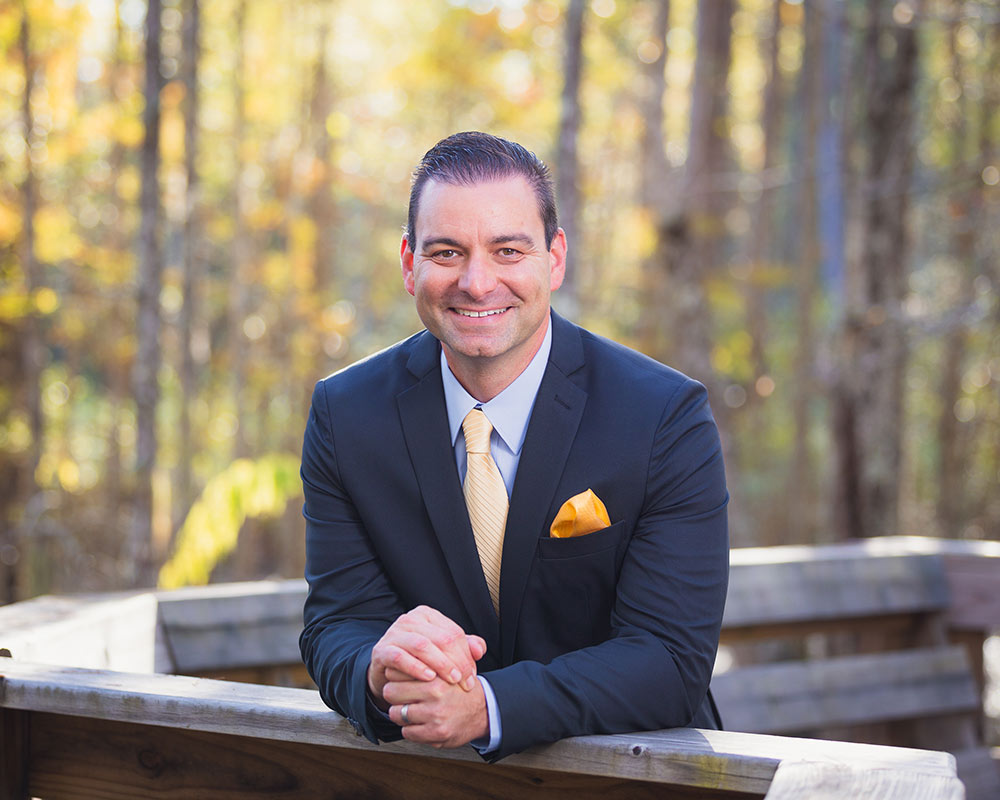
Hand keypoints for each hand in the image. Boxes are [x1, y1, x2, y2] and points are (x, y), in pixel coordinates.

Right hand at [367, 606, 485, 709]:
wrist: (387, 675)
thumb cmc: (420, 662)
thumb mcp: (443, 654)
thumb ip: (463, 648)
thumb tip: (479, 649)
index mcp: (427, 615)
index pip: (454, 633)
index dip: (466, 656)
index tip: (471, 678)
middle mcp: (410, 619)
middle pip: (441, 638)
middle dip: (457, 662)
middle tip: (464, 683)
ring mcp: (394, 633)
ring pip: (423, 645)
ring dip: (441, 664)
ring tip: (451, 680)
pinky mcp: (381, 650)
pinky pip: (400, 657)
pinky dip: (416, 667)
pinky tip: (429, 678)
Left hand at [385, 672, 488, 748]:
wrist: (483, 710)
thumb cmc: (458, 687)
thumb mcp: (445, 668)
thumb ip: (422, 663)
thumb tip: (392, 663)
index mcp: (437, 674)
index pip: (396, 671)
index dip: (395, 676)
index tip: (400, 679)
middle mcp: (436, 693)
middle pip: (391, 692)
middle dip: (394, 695)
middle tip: (403, 696)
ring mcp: (436, 714)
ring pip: (396, 714)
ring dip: (401, 714)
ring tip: (411, 710)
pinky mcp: (436, 733)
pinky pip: (407, 732)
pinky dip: (410, 729)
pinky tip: (420, 724)